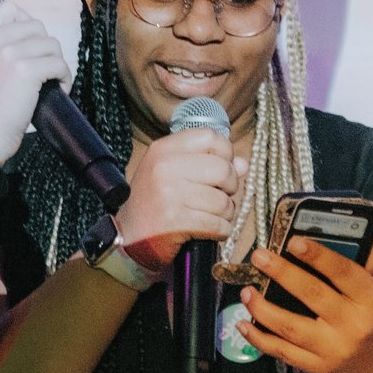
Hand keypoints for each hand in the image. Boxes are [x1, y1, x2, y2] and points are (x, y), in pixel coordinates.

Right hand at [0, 0, 71, 165]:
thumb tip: (29, 35)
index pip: (10, 9)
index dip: (27, 25)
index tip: (32, 45)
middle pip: (36, 27)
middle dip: (45, 48)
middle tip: (44, 69)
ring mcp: (6, 53)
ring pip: (51, 45)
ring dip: (57, 64)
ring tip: (51, 81)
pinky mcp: (24, 71)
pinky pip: (59, 64)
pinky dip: (64, 78)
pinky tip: (58, 89)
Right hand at [112, 127, 241, 273]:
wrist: (130, 236)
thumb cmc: (155, 202)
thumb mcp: (173, 173)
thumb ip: (208, 163)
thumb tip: (243, 164)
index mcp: (164, 149)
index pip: (211, 137)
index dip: (226, 153)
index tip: (222, 167)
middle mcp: (165, 167)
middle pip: (223, 169)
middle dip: (231, 186)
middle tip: (221, 195)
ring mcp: (170, 194)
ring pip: (223, 201)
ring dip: (226, 213)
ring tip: (214, 216)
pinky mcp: (176, 221)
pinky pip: (218, 224)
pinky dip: (222, 230)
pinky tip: (212, 230)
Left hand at [241, 237, 372, 372]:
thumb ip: (369, 264)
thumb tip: (360, 236)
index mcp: (372, 301)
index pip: (343, 273)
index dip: (318, 256)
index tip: (292, 241)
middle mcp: (352, 325)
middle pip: (312, 295)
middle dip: (282, 273)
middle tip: (259, 257)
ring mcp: (332, 349)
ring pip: (290, 327)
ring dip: (263, 308)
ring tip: (246, 291)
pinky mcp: (316, 367)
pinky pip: (282, 352)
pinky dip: (259, 339)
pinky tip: (243, 324)